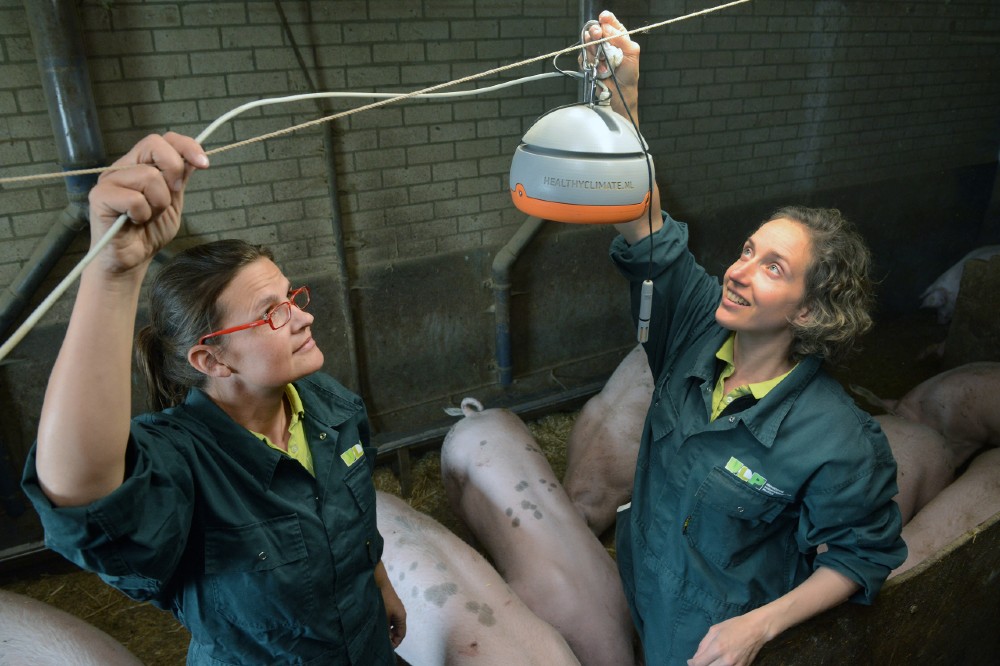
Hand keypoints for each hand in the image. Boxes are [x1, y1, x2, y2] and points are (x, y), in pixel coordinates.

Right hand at [89, 132, 207, 273]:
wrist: (131, 260)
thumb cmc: (148, 232)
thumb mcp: (172, 202)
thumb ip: (179, 179)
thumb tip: (194, 158)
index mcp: (139, 165)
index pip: (163, 140)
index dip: (186, 146)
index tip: (204, 164)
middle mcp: (123, 167)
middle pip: (154, 144)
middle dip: (174, 169)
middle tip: (173, 193)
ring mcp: (109, 180)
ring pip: (149, 176)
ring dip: (158, 202)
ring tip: (148, 216)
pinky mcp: (99, 197)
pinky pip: (135, 199)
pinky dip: (143, 215)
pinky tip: (135, 222)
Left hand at [375, 561, 406, 647]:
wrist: (378, 580)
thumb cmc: (382, 599)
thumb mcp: (383, 617)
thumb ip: (384, 629)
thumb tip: (384, 639)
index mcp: (401, 616)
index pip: (401, 634)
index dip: (395, 642)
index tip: (386, 647)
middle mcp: (400, 612)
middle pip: (397, 629)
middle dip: (389, 636)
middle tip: (379, 641)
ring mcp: (394, 607)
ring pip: (391, 623)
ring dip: (385, 629)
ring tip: (376, 633)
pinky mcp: (388, 603)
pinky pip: (388, 617)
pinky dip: (383, 622)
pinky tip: (374, 623)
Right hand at [583, 11, 640, 117]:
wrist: (621, 92)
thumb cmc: (629, 74)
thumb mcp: (632, 53)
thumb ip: (622, 39)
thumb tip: (607, 29)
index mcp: (618, 38)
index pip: (610, 23)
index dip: (606, 18)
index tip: (603, 18)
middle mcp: (606, 44)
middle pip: (595, 30)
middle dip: (595, 32)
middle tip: (598, 35)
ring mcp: (596, 53)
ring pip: (588, 43)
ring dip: (594, 49)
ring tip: (602, 59)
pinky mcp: (588, 63)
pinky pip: (583, 57)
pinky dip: (591, 62)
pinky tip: (601, 68)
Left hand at [687, 611, 769, 665]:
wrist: (756, 629)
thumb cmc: (734, 626)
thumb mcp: (714, 630)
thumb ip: (703, 645)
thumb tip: (695, 659)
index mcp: (717, 648)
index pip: (699, 663)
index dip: (692, 664)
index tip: (691, 662)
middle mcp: (726, 660)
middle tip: (701, 662)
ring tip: (711, 662)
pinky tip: (720, 662)